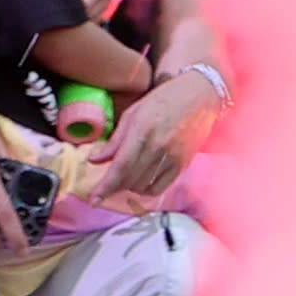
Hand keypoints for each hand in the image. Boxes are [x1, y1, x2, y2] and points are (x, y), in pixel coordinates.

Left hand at [85, 70, 221, 198]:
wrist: (202, 96)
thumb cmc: (165, 99)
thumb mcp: (133, 113)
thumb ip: (115, 139)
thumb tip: (94, 159)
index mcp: (142, 131)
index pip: (120, 166)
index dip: (105, 186)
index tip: (93, 200)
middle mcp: (158, 146)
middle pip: (130, 179)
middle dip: (114, 187)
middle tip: (105, 187)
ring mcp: (173, 156)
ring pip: (144, 185)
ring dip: (129, 187)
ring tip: (125, 179)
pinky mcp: (184, 163)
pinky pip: (161, 186)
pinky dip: (148, 189)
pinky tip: (142, 183)